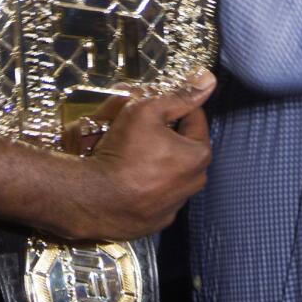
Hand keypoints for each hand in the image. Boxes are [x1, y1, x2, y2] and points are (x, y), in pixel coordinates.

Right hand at [58, 69, 215, 240]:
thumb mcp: (147, 110)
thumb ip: (179, 95)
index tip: (153, 107)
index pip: (193, 118)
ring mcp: (174, 206)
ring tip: (131, 154)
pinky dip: (146, 185)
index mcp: (199, 155)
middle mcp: (193, 183)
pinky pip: (155, 195)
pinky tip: (127, 179)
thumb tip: (208, 80)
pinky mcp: (156, 221)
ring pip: (171, 172)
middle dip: (166, 135)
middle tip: (140, 129)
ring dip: (157, 161)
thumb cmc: (123, 151)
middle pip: (184, 147)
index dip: (173, 107)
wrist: (93, 198)